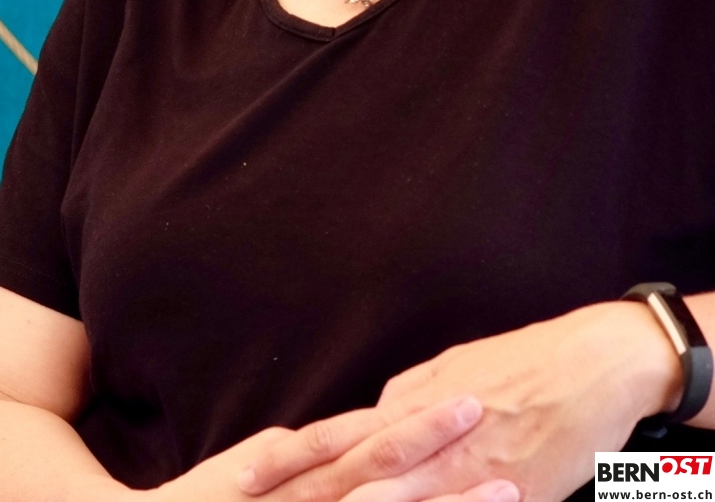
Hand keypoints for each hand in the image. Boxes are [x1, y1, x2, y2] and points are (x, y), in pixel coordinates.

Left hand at [238, 303, 682, 501]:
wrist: (594, 362)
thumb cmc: (525, 358)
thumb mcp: (454, 365)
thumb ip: (409, 394)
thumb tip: (377, 410)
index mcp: (413, 405)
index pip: (340, 440)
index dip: (295, 463)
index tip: (253, 478)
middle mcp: (434, 440)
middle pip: (360, 479)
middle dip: (316, 497)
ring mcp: (471, 472)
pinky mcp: (513, 496)